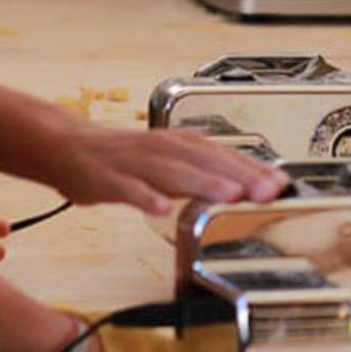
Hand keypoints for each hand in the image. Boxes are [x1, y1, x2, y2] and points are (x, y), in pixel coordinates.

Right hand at [47, 123, 287, 215]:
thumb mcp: (171, 160)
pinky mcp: (107, 178)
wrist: (70, 148)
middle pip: (205, 161)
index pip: (224, 155)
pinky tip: (160, 208)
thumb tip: (249, 184)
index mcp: (180, 144)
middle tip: (266, 191)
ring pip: (173, 171)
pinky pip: (127, 189)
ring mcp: (134, 162)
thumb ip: (206, 172)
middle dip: (238, 175)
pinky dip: (144, 196)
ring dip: (203, 182)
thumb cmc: (126, 159)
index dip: (253, 169)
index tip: (280, 184)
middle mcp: (162, 148)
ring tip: (229, 194)